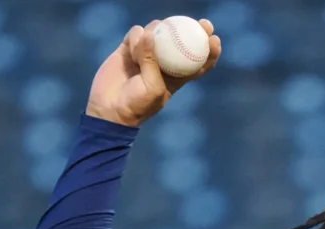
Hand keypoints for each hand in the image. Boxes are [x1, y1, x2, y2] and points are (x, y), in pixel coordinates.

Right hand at [86, 18, 221, 127]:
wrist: (110, 108)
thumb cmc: (138, 104)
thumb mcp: (153, 88)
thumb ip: (153, 62)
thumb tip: (151, 35)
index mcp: (178, 75)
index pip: (200, 60)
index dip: (210, 49)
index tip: (214, 39)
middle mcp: (165, 61)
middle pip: (183, 39)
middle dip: (195, 28)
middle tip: (203, 24)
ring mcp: (147, 53)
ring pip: (158, 31)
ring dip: (155, 33)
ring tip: (141, 53)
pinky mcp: (130, 47)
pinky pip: (137, 33)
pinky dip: (136, 37)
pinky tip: (131, 51)